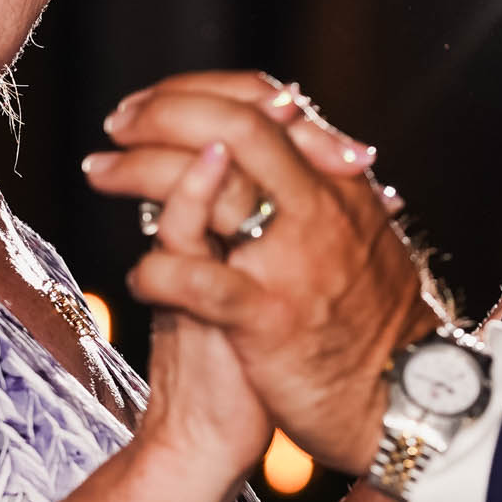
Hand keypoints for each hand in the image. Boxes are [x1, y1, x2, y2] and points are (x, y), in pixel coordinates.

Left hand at [86, 73, 442, 474]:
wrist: (402, 406)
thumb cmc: (367, 328)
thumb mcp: (353, 243)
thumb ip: (310, 195)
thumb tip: (268, 146)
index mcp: (336, 186)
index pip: (263, 105)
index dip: (197, 94)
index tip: (149, 104)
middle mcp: (320, 209)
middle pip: (236, 125)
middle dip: (164, 114)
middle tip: (117, 123)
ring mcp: (294, 260)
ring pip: (212, 183)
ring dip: (140, 169)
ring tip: (99, 171)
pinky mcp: (268, 317)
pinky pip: (196, 279)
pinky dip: (156, 269)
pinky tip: (137, 272)